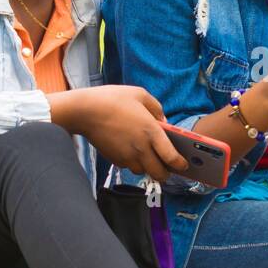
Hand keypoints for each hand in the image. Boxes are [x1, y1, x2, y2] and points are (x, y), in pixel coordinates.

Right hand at [50, 86, 186, 181]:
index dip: (180, 164)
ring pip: (144, 172)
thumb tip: (164, 122)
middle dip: (166, 173)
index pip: (172, 158)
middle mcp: (141, 148)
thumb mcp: (140, 94)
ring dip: (148, 167)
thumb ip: (157, 108)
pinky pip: (129, 166)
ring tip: (148, 156)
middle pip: (159, 173)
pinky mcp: (115, 159)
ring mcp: (127, 156)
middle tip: (168, 166)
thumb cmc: (112, 99)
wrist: (84, 111)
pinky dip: (133, 163)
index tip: (184, 165)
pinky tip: (131, 150)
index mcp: (152, 132)